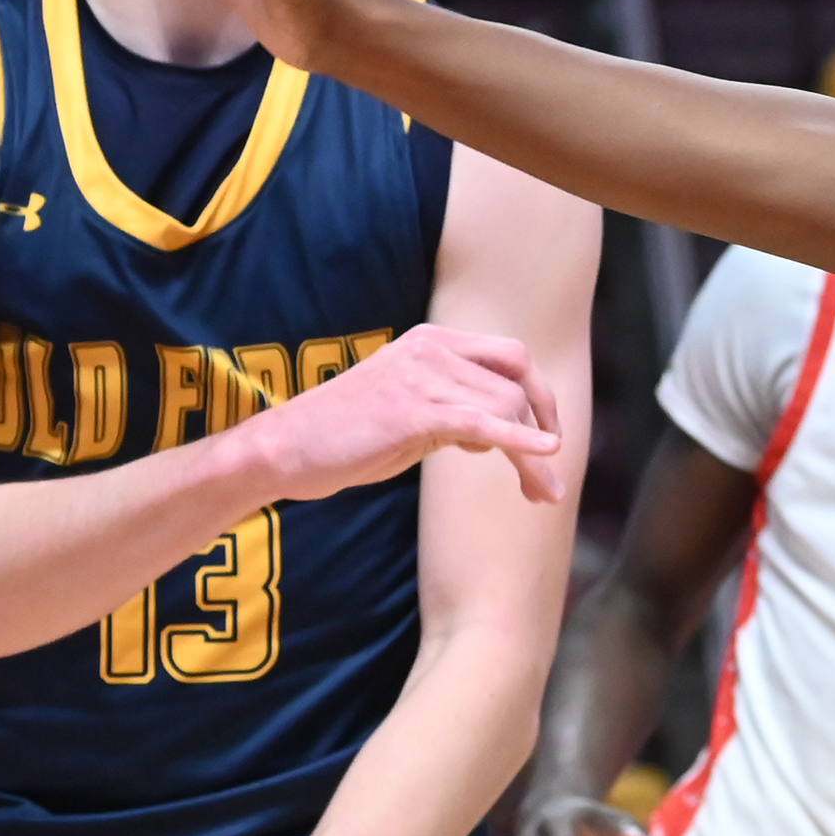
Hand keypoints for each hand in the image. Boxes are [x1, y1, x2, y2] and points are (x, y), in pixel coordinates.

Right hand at [255, 322, 565, 504]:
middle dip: (544, 425)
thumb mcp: (411, 408)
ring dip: (532, 456)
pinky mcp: (412, 411)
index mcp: (432, 342)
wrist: (285, 448)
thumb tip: (504, 425)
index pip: (511, 356)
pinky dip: (519, 441)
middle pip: (516, 383)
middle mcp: (431, 350)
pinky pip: (482, 424)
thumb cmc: (347, 435)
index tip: (549, 434)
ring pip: (505, 408)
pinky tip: (544, 455)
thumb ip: (456, 407)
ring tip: (540, 494)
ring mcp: (421, 377)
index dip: (540, 395)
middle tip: (548, 469)